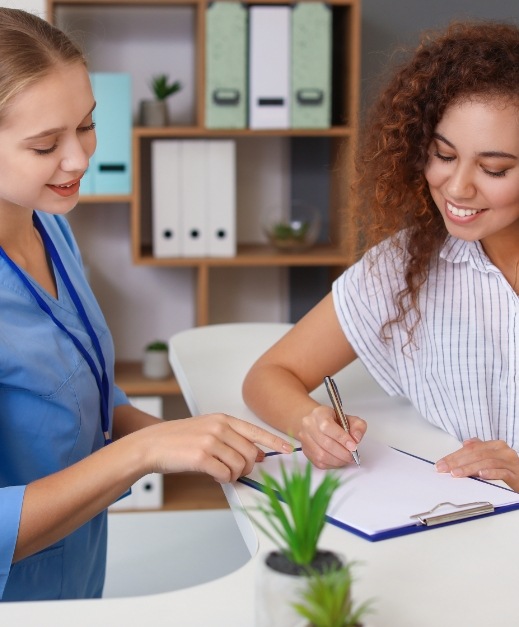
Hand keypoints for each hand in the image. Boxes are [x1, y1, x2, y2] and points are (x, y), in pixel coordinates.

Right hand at [138, 413, 292, 482]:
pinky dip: (222, 479)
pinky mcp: (202, 457)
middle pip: (250, 454)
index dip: (274, 442)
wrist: (152, 444)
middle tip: (235, 471)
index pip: (256, 431)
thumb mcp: (208, 430)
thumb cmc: (179, 440)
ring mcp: (211, 441)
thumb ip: (232, 439)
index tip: (288, 449)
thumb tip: (256, 454)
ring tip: (220, 472)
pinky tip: (213, 475)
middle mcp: (219, 427)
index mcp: (223, 419)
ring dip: (233, 475)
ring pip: (240, 466)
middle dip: (247, 468)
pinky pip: (225, 475)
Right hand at [298, 405, 365, 469]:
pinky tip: (339, 460)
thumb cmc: (334, 420)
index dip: (342, 438)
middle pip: (325, 443)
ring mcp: (305, 439)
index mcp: (319, 414)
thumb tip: (356, 439)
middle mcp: (309, 426)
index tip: (353, 446)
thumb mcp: (349, 418)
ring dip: (338, 460)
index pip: (327, 427)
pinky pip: (319, 462)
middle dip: (342, 453)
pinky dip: (332, 464)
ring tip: (347, 458)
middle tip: (353, 455)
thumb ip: (357, 426)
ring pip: (321, 455)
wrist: (317, 422)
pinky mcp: (306, 451)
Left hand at [435, 438, 518, 491]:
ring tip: (457, 473)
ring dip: (469, 468)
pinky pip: (502, 472)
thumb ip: (480, 449)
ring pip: (486, 462)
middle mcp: (503, 451)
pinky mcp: (516, 474)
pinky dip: (490, 473)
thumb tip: (466, 443)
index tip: (441, 464)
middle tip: (444, 469)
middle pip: (476, 454)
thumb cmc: (508, 469)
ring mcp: (510, 462)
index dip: (454, 456)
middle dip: (457, 462)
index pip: (470, 448)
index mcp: (495, 445)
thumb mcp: (493, 457)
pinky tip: (480, 475)